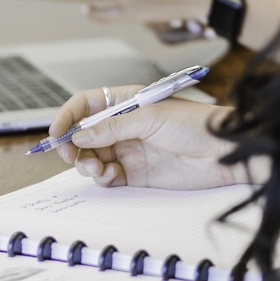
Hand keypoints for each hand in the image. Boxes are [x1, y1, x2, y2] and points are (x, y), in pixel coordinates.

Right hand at [49, 85, 242, 188]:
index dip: (67, 117)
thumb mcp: (149, 118)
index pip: (85, 105)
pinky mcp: (134, 172)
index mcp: (124, 103)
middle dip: (71, 145)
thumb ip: (111, 128)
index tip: (55, 132)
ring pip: (91, 157)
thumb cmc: (195, 124)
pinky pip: (106, 175)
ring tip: (96, 167)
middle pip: (82, 134)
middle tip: (69, 155)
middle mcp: (122, 126)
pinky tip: (111, 175)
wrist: (224, 153)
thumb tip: (79, 136)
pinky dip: (102, 177)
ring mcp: (127, 149)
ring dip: (86, 163)